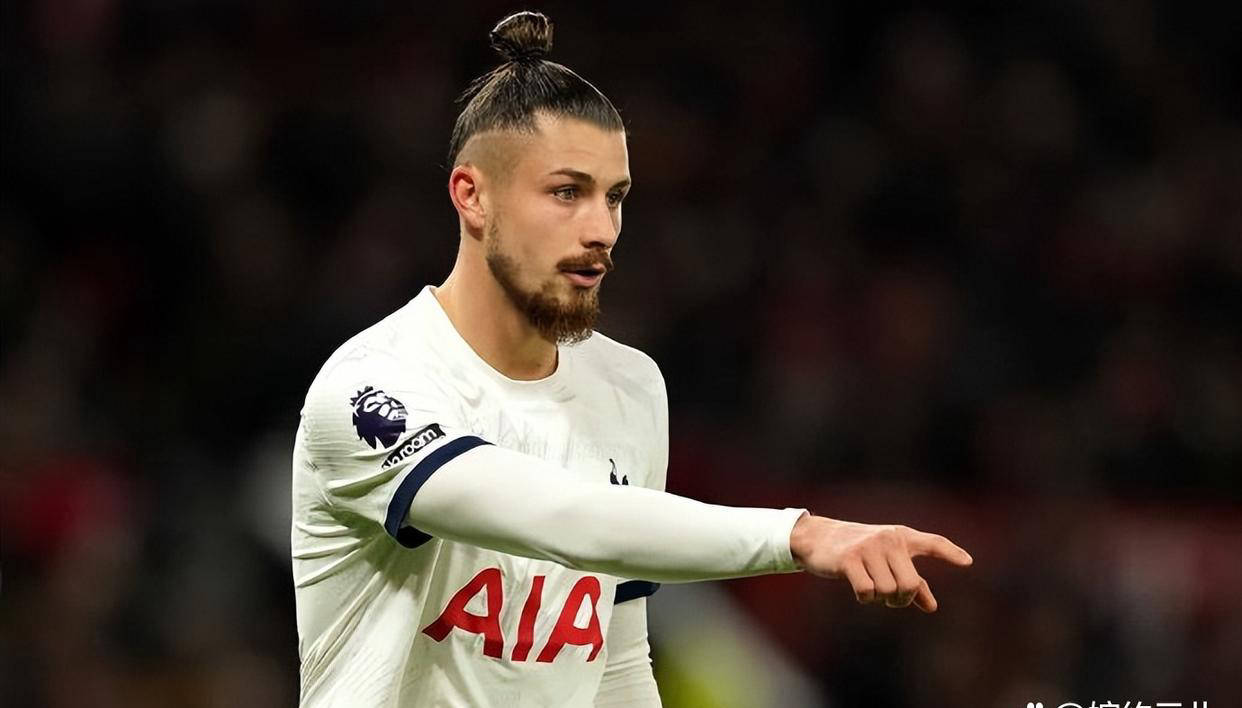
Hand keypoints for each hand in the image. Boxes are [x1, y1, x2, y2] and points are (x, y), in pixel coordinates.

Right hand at [789, 514, 972, 611]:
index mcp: (901, 537)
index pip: (932, 543)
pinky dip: (864, 597)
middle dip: (901, 598)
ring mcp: (869, 548)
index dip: (950, 553)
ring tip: (870, 587)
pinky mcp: (849, 559)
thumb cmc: (859, 551)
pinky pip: (867, 591)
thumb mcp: (887, 561)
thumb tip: (932, 607)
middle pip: (909, 584)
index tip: (968, 563)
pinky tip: (858, 588)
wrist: (818, 538)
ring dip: (879, 598)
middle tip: (890, 596)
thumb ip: (912, 581)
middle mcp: (889, 539)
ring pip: (888, 591)